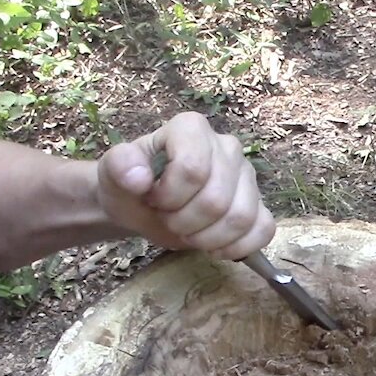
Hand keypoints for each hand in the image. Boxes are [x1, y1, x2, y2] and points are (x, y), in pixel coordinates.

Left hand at [95, 111, 274, 259]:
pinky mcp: (259, 204)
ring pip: (242, 217)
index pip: (193, 169)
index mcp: (191, 129)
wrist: (142, 205)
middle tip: (169, 219)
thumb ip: (119, 167)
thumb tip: (139, 178)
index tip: (155, 199)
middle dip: (186, 222)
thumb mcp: (112, 174)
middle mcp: (227, 146)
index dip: (171, 197)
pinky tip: (216, 246)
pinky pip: (263, 229)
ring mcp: (246, 176)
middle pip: (217, 200)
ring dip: (209, 238)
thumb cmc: (130, 186)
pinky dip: (238, 246)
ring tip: (190, 233)